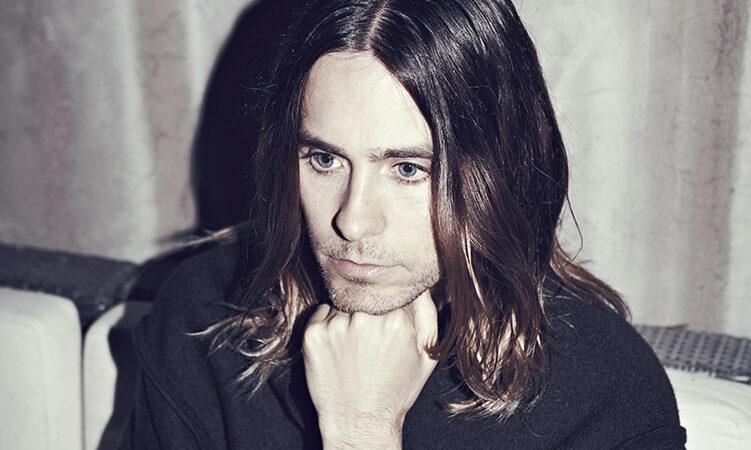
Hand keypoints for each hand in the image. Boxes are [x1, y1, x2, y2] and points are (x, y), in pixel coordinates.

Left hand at [302, 290, 437, 448]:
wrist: (360, 423)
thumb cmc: (396, 390)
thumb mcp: (426, 355)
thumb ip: (427, 312)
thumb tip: (420, 282)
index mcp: (397, 319)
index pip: (391, 289)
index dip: (390, 301)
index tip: (387, 317)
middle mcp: (366, 317)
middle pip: (367, 294)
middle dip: (369, 307)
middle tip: (370, 338)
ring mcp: (337, 325)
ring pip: (344, 302)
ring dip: (348, 316)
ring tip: (355, 347)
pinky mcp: (313, 334)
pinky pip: (322, 312)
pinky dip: (328, 324)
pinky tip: (338, 349)